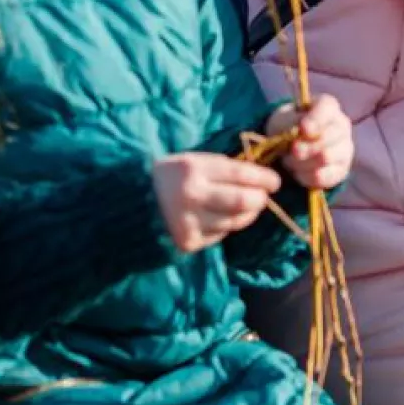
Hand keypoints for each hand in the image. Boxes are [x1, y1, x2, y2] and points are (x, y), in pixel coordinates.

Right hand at [153, 152, 281, 252]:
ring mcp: (189, 220)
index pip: (241, 173)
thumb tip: (261, 176)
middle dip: (260, 199)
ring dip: (247, 215)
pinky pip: (220, 235)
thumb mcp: (191, 163)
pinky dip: (226, 227)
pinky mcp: (187, 241)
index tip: (275, 182)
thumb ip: (222, 169)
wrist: (129, 205)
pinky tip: (220, 219)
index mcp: (193, 168)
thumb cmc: (168, 178)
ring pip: (235, 221)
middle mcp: (192, 195)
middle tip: (263, 197)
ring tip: (247, 208)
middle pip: (243, 201)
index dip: (264, 178)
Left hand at [262, 96, 354, 191]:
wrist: (288, 148)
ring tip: (289, 161)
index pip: (327, 109)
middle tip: (291, 151)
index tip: (303, 129)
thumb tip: (305, 133)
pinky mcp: (341, 170)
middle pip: (328, 137)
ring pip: (326, 158)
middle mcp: (342, 126)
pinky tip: (298, 171)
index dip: (316, 120)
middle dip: (305, 147)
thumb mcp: (282, 120)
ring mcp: (345, 148)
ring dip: (302, 162)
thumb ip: (292, 123)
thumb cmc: (287, 127)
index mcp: (328, 107)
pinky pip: (324, 176)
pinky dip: (306, 176)